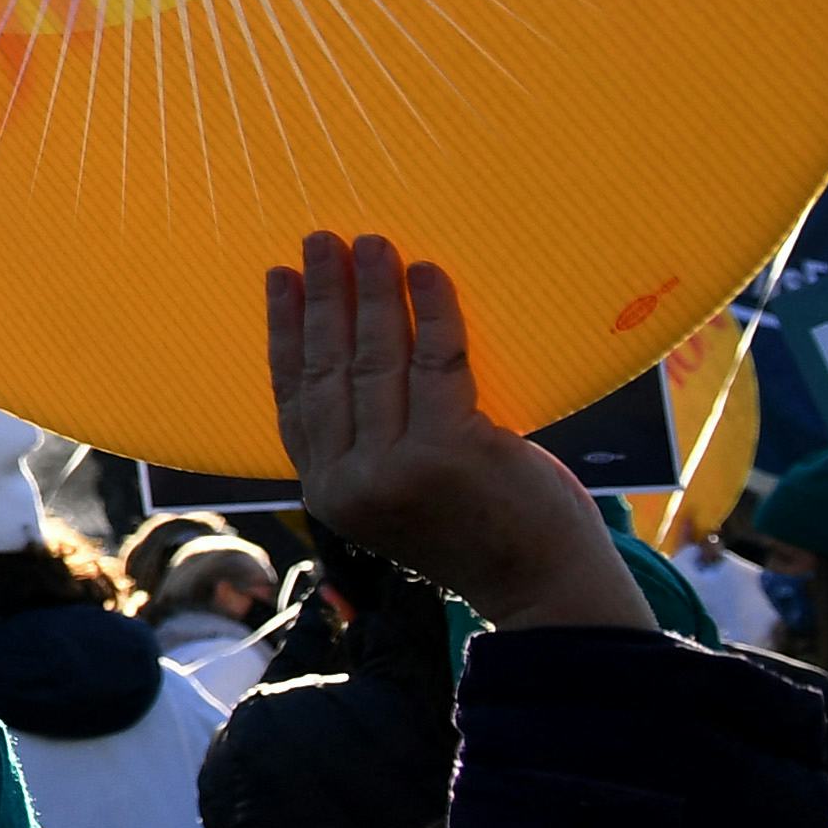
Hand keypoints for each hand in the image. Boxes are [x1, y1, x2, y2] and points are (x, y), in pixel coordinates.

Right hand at [269, 233, 642, 632]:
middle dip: (321, 298)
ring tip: (370, 242)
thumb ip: (367, 444)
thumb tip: (352, 354)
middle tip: (320, 239)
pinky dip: (432, 311)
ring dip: (370, 292)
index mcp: (329, 493)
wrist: (547, 588)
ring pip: (373, 360)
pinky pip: (435, 362)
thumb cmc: (481, 531)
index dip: (284, 332)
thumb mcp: (397, 496)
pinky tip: (426, 273)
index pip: (293, 398)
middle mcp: (349, 483)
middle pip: (327, 369)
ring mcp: (395, 470)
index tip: (280, 279)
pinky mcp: (447, 452)